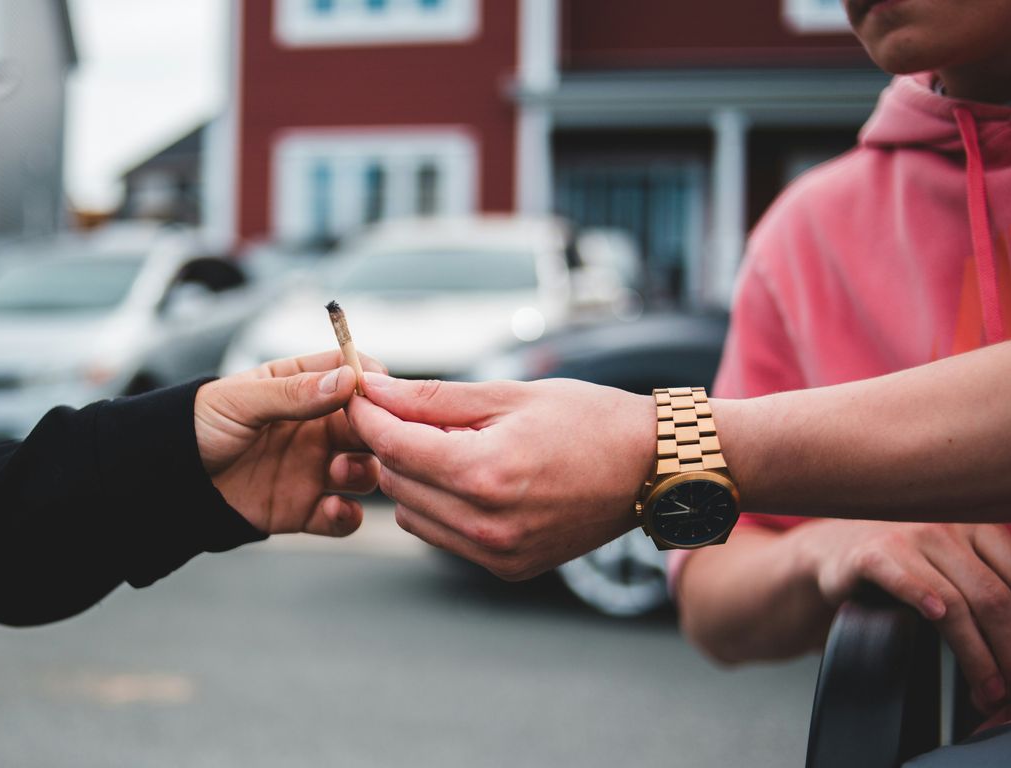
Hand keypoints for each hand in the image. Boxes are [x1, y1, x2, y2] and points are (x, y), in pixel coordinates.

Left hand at [195, 350, 384, 536]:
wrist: (167, 483)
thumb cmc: (197, 426)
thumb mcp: (241, 401)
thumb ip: (293, 393)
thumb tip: (346, 380)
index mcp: (301, 387)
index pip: (351, 373)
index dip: (370, 381)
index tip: (378, 394)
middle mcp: (315, 427)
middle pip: (367, 425)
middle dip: (376, 432)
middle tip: (371, 438)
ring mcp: (312, 468)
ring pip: (364, 471)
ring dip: (363, 472)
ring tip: (340, 472)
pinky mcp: (304, 508)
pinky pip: (341, 516)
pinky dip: (346, 516)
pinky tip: (334, 509)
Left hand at [346, 373, 652, 579]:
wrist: (651, 468)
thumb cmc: (587, 419)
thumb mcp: (508, 394)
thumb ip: (433, 398)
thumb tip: (372, 388)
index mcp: (485, 474)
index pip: (394, 446)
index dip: (368, 415)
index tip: (359, 392)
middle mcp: (486, 524)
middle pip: (395, 482)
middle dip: (389, 443)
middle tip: (402, 410)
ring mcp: (497, 554)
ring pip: (412, 514)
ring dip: (412, 478)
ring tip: (447, 443)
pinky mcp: (508, 568)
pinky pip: (444, 536)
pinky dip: (440, 505)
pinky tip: (468, 476)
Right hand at [795, 520, 1010, 712]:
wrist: (834, 551)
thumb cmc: (906, 565)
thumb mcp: (956, 565)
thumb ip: (991, 588)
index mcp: (978, 528)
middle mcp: (946, 528)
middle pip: (992, 597)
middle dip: (1010, 650)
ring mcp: (907, 538)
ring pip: (954, 601)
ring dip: (976, 653)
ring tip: (987, 688)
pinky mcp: (870, 555)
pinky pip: (901, 579)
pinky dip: (920, 596)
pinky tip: (934, 616)